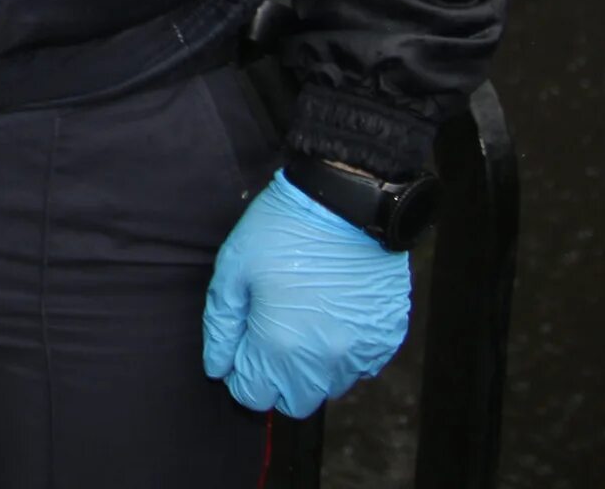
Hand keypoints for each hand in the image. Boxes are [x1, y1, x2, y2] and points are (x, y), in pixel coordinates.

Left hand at [201, 172, 411, 415]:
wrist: (348, 204)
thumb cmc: (283, 231)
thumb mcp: (233, 270)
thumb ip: (221, 326)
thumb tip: (217, 367)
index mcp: (282, 345)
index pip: (254, 396)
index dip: (240, 375)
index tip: (239, 349)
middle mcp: (326, 359)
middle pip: (295, 402)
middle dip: (275, 380)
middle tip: (268, 337)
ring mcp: (362, 351)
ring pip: (330, 387)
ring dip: (311, 368)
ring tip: (301, 320)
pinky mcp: (388, 338)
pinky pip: (361, 366)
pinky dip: (344, 353)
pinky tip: (331, 315)